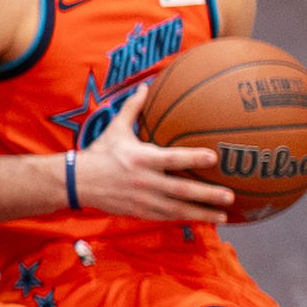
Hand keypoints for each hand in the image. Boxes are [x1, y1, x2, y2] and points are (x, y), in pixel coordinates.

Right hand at [71, 101, 232, 220]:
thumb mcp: (115, 129)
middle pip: (180, 190)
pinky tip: (203, 220)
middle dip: (206, 194)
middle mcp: (145, 181)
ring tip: (224, 215)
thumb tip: (145, 86)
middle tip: (229, 196)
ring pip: (177, 209)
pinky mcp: (140, 212)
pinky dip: (186, 219)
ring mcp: (143, 200)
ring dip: (202, 213)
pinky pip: (167, 218)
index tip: (214, 157)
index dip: (193, 158)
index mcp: (141, 159)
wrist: (77, 182)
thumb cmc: (100, 153)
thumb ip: (133, 108)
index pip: (171, 159)